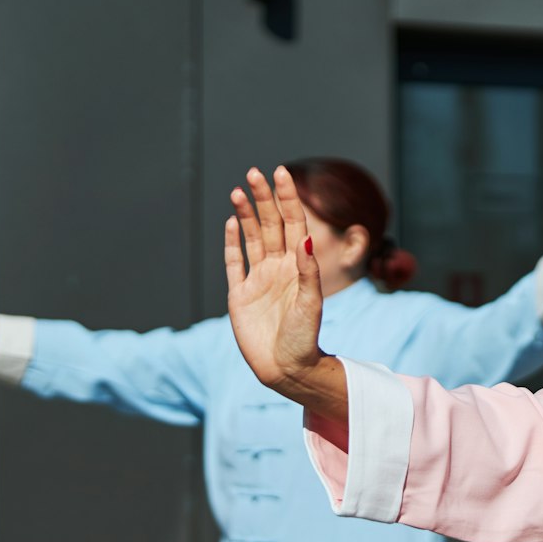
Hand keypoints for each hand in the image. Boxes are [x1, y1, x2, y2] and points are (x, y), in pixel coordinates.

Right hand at [226, 167, 335, 408]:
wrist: (287, 368)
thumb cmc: (305, 338)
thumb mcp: (311, 303)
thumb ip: (307, 271)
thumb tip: (303, 238)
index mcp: (297, 266)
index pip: (292, 223)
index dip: (287, 198)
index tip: (280, 173)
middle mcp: (278, 268)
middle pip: (269, 225)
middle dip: (262, 199)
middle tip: (254, 173)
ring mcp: (258, 280)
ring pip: (250, 238)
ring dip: (244, 215)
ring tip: (239, 191)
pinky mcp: (240, 295)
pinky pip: (234, 263)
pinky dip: (232, 243)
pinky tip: (230, 222)